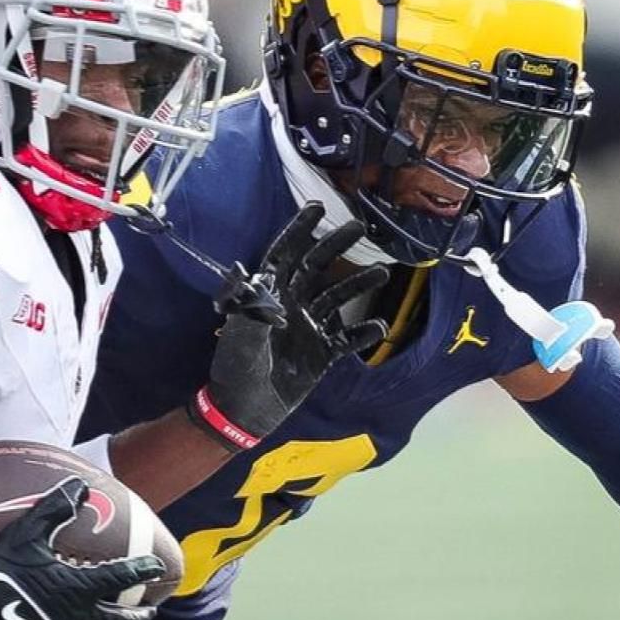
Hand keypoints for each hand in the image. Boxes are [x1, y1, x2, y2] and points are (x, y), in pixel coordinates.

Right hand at [0, 478, 163, 619]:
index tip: (157, 566)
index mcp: (79, 588)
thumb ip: (54, 509)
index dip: (142, 570)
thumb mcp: (27, 533)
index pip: (121, 578)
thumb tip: (78, 486)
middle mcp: (78, 616)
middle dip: (138, 617)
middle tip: (149, 610)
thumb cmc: (1, 571)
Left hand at [192, 203, 389, 448]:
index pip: (284, 255)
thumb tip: (252, 273)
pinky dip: (364, 333)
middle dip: (336, 246)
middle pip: (316, 268)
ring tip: (382, 273)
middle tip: (360, 228)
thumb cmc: (237, 370)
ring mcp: (309, 327)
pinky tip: (379, 327)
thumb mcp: (242, 336)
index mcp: (268, 296)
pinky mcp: (322, 353)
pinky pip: (348, 339)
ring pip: (338, 298)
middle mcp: (291, 305)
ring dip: (359, 284)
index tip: (316, 208)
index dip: (298, 231)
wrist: (246, 411)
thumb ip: (253, 307)